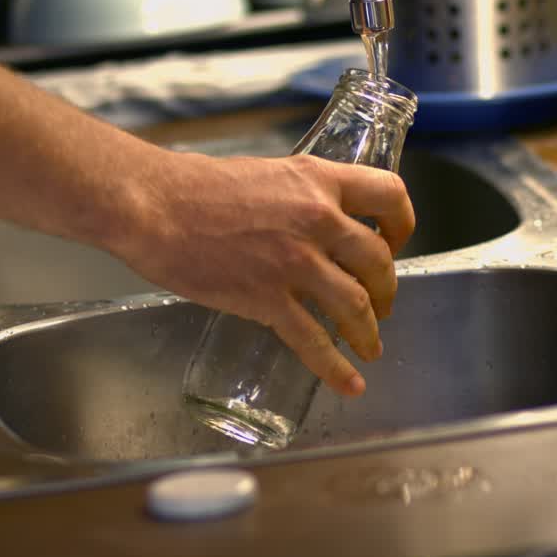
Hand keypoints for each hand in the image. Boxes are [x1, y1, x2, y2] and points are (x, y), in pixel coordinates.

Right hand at [107, 150, 414, 396]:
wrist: (153, 206)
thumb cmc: (194, 186)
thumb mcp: (263, 174)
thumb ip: (295, 197)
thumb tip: (306, 223)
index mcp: (316, 180)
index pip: (389, 194)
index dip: (403, 222)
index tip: (397, 241)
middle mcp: (317, 219)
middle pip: (378, 261)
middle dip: (386, 289)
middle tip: (381, 304)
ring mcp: (295, 262)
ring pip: (355, 305)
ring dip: (368, 331)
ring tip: (369, 345)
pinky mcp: (267, 299)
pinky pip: (313, 340)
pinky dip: (335, 367)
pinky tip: (349, 383)